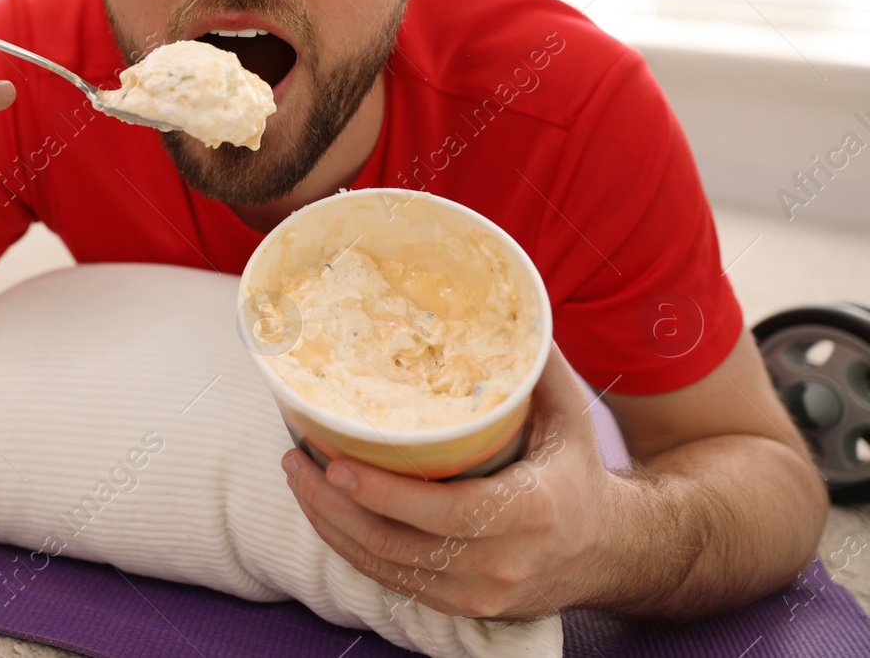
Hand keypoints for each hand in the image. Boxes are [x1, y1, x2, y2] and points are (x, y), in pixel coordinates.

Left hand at [281, 350, 621, 619]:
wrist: (615, 553)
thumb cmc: (581, 473)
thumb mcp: (571, 417)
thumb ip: (536, 364)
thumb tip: (503, 304)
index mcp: (529, 512)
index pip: (444, 513)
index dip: (383, 494)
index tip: (335, 463)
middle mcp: (501, 563)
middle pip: (397, 544)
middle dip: (333, 504)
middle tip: (296, 459)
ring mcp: (479, 593)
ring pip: (384, 567)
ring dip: (330, 525)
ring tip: (298, 477)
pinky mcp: (463, 607)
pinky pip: (392, 581)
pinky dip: (350, 547)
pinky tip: (326, 511)